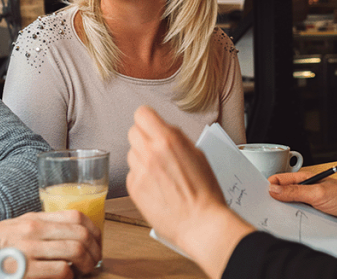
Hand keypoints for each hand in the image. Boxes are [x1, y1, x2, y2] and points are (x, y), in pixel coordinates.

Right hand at [0, 211, 100, 278]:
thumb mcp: (21, 227)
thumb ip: (45, 226)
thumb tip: (75, 232)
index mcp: (35, 219)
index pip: (76, 216)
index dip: (94, 230)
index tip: (97, 242)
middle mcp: (34, 231)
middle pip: (80, 234)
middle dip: (95, 251)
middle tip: (94, 261)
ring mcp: (30, 250)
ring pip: (75, 251)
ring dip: (87, 264)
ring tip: (84, 271)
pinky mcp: (27, 271)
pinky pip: (62, 271)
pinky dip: (71, 276)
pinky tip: (67, 278)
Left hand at [126, 106, 253, 278]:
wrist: (200, 223)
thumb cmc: (205, 192)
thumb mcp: (197, 154)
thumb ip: (177, 139)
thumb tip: (165, 132)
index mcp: (168, 141)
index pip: (142, 114)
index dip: (148, 119)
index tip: (151, 124)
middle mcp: (150, 153)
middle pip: (133, 132)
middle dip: (144, 137)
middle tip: (156, 149)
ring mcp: (139, 172)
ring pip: (131, 153)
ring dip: (142, 158)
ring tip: (160, 172)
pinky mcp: (134, 189)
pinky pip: (132, 174)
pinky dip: (141, 177)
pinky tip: (157, 187)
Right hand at [267, 172, 336, 227]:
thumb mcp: (318, 193)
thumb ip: (295, 192)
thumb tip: (273, 189)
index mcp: (304, 180)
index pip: (279, 181)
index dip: (268, 186)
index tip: (258, 195)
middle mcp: (306, 192)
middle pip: (283, 196)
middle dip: (273, 202)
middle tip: (264, 210)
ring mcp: (310, 205)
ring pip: (290, 209)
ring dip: (285, 214)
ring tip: (276, 220)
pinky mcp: (315, 218)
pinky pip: (300, 220)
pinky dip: (295, 223)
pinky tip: (291, 227)